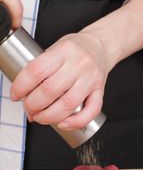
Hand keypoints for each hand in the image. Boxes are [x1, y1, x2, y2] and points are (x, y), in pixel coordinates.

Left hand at [10, 0, 142, 130]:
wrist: (100, 45)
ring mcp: (91, 78)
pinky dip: (76, 122)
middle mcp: (78, 64)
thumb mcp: (55, 48)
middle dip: (33, 105)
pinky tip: (63, 123)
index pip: (36, 71)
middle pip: (50, 91)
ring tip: (40, 117)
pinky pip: (91, 111)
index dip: (21, 87)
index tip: (16, 95)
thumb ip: (41, 68)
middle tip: (29, 108)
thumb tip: (25, 95)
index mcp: (63, 51)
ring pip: (68, 104)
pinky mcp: (100, 90)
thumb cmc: (75, 49)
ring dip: (49, 117)